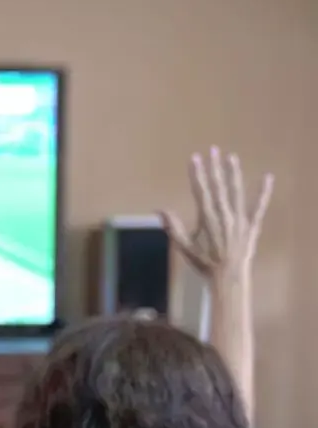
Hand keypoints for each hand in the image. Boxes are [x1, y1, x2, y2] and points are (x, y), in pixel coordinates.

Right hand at [159, 146, 273, 281]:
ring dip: (234, 174)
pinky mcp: (252, 226)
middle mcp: (224, 215)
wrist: (228, 277)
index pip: (201, 191)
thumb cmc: (204, 263)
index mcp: (207, 219)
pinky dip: (264, 193)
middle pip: (218, 187)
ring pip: (236, 192)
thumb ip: (173, 226)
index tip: (195, 158)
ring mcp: (239, 219)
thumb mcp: (184, 246)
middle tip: (213, 149)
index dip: (197, 174)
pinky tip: (267, 177)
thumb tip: (159, 210)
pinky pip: (259, 207)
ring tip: (231, 157)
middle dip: (215, 167)